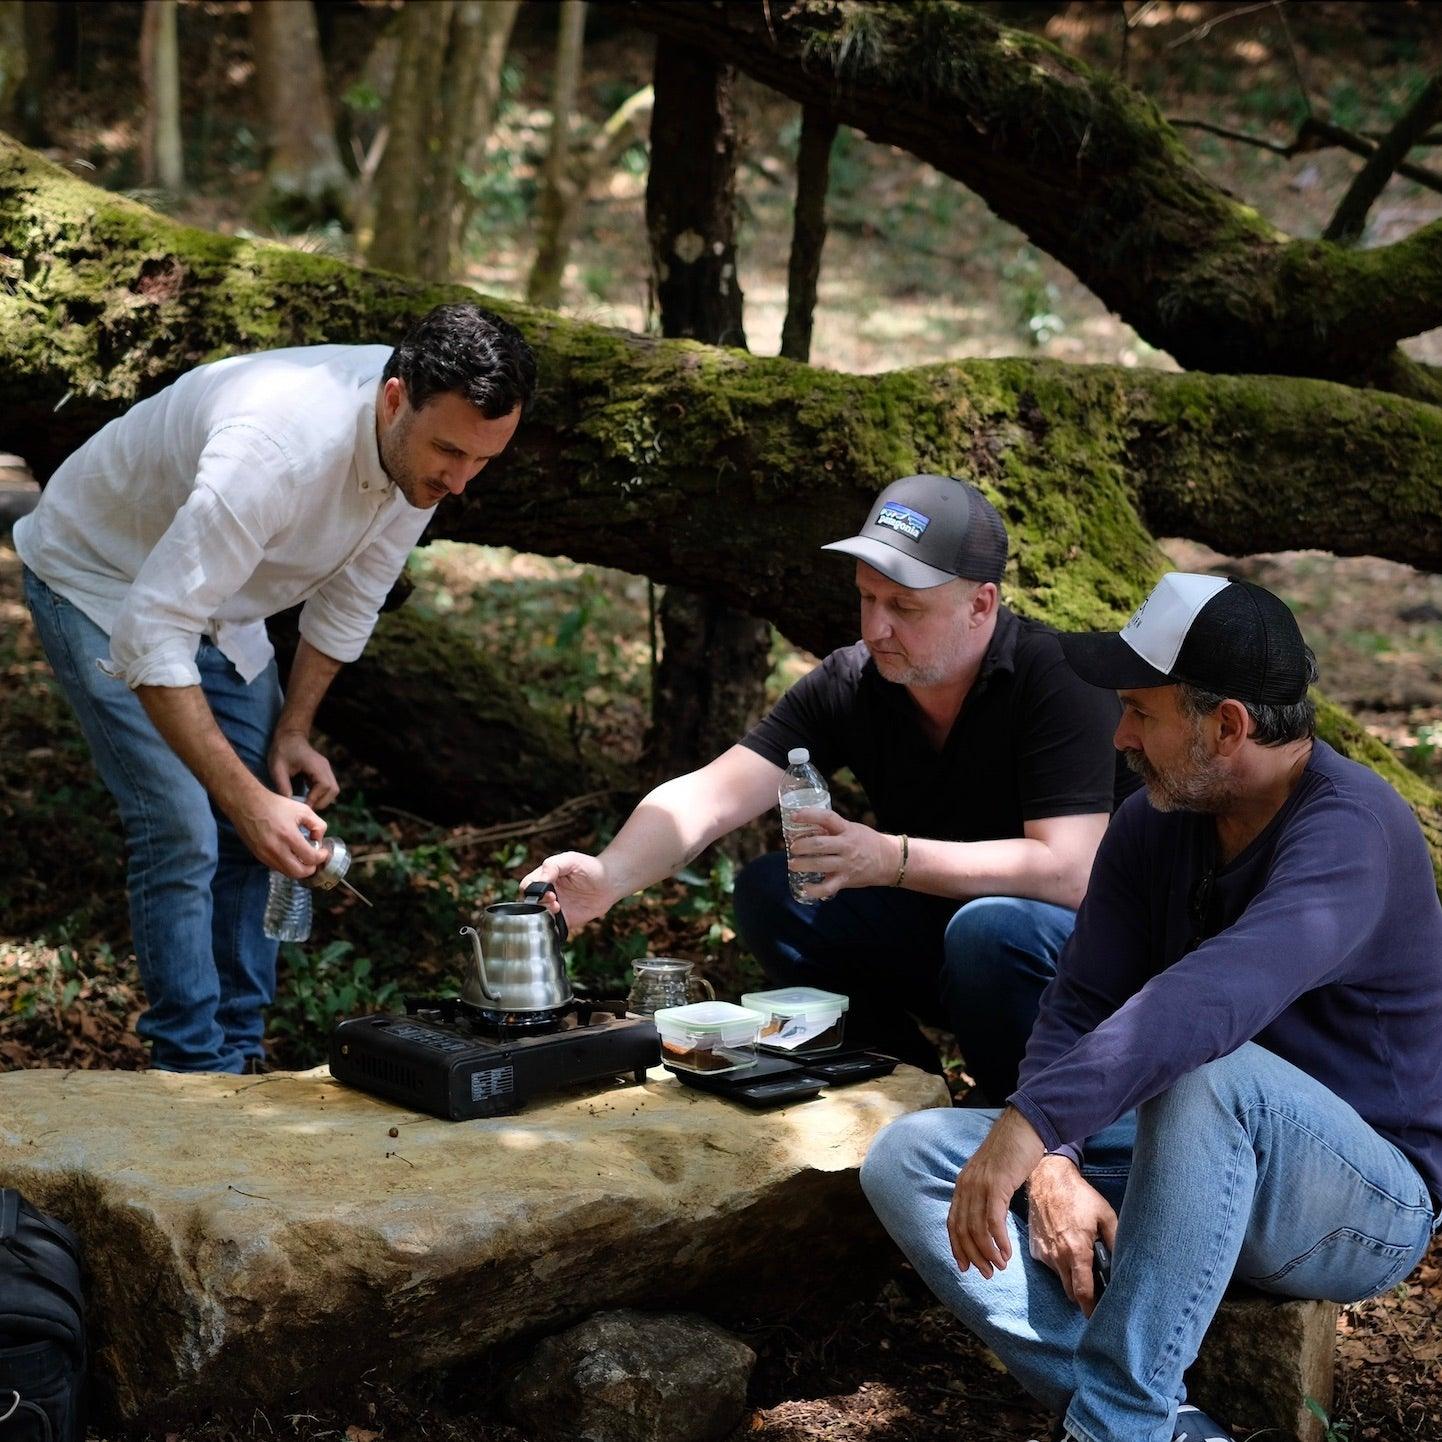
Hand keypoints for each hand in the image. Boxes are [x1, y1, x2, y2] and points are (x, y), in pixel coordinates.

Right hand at [232, 788, 326, 876]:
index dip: (321, 857)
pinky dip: (287, 865)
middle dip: (311, 868)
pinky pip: (276, 867)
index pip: (310, 858)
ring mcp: (265, 854)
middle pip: (299, 873)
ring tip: (303, 857)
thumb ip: (318, 825)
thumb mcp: (303, 810)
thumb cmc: (275, 805)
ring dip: (298, 868)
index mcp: (288, 835)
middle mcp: (275, 849)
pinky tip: (290, 854)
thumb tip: (319, 840)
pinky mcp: (258, 856)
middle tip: (314, 858)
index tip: (323, 851)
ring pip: (287, 873)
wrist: (246, 804)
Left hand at [268, 729, 338, 807]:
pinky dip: (321, 795)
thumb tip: (289, 804)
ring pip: (333, 790)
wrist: (289, 736)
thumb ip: (283, 785)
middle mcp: (325, 768)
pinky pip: (328, 788)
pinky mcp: (323, 772)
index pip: (324, 786)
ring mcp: (326, 770)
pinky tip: (308, 797)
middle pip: (333, 790)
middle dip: (321, 802)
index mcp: (316, 765)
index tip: (303, 807)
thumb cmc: (282, 750)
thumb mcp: (277, 768)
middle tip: (306, 807)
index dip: (315, 799)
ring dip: (323, 799)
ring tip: (307, 803)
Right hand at [521, 852, 612, 929]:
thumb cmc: (590, 867)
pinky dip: (551, 927)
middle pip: (529, 904)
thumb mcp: (570, 860)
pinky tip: (560, 919)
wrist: (610, 882)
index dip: (531, 890)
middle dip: (536, 904)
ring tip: (558, 907)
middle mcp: (547, 894)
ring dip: (543, 915)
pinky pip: (552, 928)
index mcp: (544, 879)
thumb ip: (552, 866)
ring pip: (538, 917)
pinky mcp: (565, 920)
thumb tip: (540, 880)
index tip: (547, 890)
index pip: (527, 886)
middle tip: (553, 900)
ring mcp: (555, 908)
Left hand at [785, 809, 896, 899]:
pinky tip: (805, 887)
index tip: (794, 816)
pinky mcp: (846, 879)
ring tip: (792, 864)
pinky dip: (814, 890)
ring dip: (802, 864)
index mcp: (847, 829)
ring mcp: (846, 864)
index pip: (827, 818)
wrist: (889, 860)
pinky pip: (827, 887)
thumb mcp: (852, 828)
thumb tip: (807, 827)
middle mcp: (846, 846)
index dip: (809, 815)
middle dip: (801, 845)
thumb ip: (833, 829)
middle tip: (793, 847)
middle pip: (820, 844)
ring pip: (820, 864)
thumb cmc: (867, 842)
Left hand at [947, 1107, 1045, 1278]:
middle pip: (962, 1230)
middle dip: (973, 1256)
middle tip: (986, 1274)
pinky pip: (993, 1220)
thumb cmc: (1013, 1150)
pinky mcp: (996, 1184)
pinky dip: (998, 1241)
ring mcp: (980, 1184)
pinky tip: (1007, 1253)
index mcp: (963, 1183)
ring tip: (999, 1267)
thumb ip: (987, 1193)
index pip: (953, 1222)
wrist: (1024, 1126)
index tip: (965, 1266)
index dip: (957, 1247)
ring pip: (976, 1228)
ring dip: (987, 1253)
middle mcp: (966, 1185)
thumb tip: (990, 1217)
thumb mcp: (993, 1174)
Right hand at [1027, 1155, 1117, 1316]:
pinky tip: (1066, 1247)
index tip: (1098, 1318)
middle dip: (1082, 1295)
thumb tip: (1126, 1263)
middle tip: (1095, 1288)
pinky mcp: (1035, 1248)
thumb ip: (1116, 1241)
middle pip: (1070, 1293)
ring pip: (1060, 1279)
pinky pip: (1050, 1265)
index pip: (1083, 1293)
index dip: (1091, 1310)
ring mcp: (1044, 1253)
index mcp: (1077, 1251)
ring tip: (1080, 1261)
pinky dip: (1059, 1264)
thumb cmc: (1079, 1196)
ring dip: (1071, 1277)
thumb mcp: (1106, 1215)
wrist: (1047, 1178)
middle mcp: (1058, 1257)